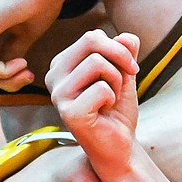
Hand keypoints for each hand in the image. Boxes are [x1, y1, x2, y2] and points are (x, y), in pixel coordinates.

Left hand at [0, 0, 72, 90]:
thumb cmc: (42, 2)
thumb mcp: (23, 35)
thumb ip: (10, 53)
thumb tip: (3, 74)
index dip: (6, 76)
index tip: (29, 73)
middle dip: (6, 80)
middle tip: (29, 76)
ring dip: (7, 79)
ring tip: (27, 71)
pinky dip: (5, 73)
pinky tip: (23, 63)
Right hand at [45, 29, 141, 174]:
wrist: (120, 144)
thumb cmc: (117, 109)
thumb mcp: (124, 72)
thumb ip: (125, 51)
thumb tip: (127, 36)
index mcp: (62, 64)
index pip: (92, 36)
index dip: (119, 49)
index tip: (128, 68)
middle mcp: (53, 76)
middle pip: (91, 40)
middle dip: (120, 57)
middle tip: (128, 77)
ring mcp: (57, 94)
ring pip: (97, 62)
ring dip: (116, 81)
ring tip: (110, 99)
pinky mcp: (68, 112)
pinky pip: (101, 88)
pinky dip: (112, 98)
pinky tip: (104, 112)